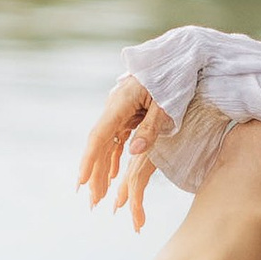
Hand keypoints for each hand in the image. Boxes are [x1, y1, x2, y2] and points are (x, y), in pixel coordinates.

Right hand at [79, 77, 160, 228]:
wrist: (180, 57)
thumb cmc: (175, 79)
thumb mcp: (166, 105)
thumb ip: (151, 128)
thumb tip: (133, 152)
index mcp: (121, 102)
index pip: (100, 135)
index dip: (89, 160)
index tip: (80, 182)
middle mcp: (115, 106)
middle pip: (99, 144)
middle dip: (93, 174)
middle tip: (91, 202)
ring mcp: (120, 110)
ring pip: (106, 144)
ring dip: (101, 170)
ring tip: (98, 197)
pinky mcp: (128, 113)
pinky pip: (116, 139)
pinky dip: (112, 158)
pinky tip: (111, 177)